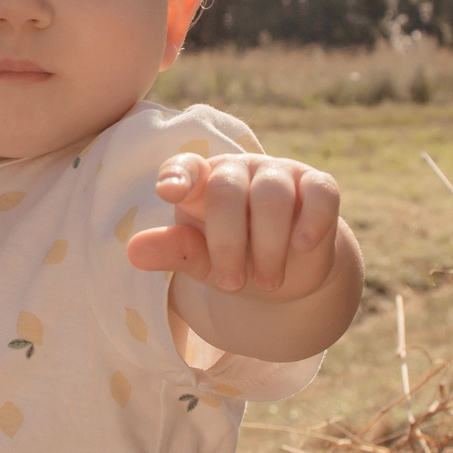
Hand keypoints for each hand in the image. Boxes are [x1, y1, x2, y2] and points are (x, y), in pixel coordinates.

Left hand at [125, 151, 343, 299]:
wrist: (288, 273)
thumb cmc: (235, 259)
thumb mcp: (201, 261)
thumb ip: (173, 252)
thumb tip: (133, 252)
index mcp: (201, 183)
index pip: (184, 168)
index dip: (176, 176)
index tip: (168, 192)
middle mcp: (238, 170)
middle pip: (227, 190)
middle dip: (228, 243)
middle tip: (231, 284)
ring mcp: (280, 173)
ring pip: (272, 196)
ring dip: (268, 246)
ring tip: (267, 282)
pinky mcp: (318, 185)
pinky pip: (319, 193)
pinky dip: (311, 221)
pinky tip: (302, 247)